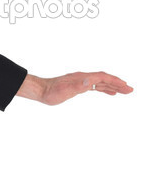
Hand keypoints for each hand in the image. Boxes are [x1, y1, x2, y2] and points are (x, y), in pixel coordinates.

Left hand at [18, 71, 132, 105]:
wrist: (39, 90)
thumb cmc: (50, 93)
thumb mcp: (64, 91)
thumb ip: (78, 86)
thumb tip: (91, 81)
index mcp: (82, 78)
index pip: (102, 78)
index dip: (115, 81)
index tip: (126, 87)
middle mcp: (83, 77)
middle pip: (104, 79)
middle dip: (118, 83)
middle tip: (130, 90)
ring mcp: (80, 81)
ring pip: (101, 82)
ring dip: (113, 86)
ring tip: (124, 91)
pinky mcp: (78, 85)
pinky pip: (95, 86)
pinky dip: (104, 88)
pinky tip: (109, 93)